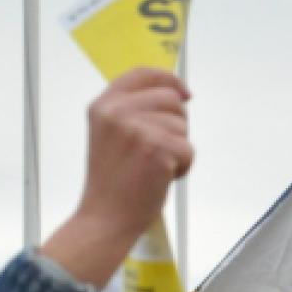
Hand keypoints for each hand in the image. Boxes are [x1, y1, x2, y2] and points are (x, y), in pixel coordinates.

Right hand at [40, 67, 193, 288]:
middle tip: (159, 150)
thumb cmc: (112, 182)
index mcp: (103, 105)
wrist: (105, 217)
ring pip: (183, 126)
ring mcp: (137, 128)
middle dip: (176, 124)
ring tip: (153, 167)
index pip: (142, 74)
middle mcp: (117, 112)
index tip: (184, 92)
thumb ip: (131, 111)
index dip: (169, 79)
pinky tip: (161, 177)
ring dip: (178, 148)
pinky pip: (189, 149)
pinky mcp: (157, 148)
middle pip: (171, 99)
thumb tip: (174, 94)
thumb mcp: (110, 135)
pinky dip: (183, 166)